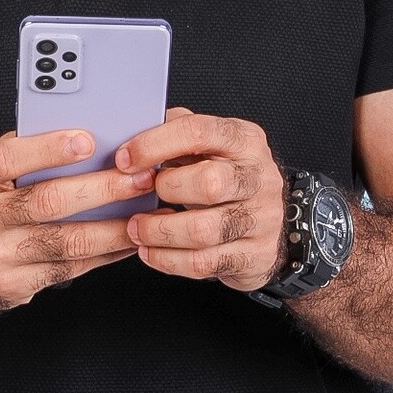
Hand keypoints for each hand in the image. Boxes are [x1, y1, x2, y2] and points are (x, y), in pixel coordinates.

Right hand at [0, 127, 154, 310]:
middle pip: (47, 202)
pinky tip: (128, 239)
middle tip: (140, 178)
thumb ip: (25, 150)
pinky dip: (105, 254)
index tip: (86, 140)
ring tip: (146, 211)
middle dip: (102, 189)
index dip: (48, 149)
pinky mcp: (13, 286)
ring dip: (114, 227)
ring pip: (67, 242)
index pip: (7, 159)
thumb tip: (86, 130)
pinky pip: (70, 269)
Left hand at [116, 108, 289, 293]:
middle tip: (141, 194)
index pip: (199, 132)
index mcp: (244, 140)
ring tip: (136, 229)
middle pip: (209, 182)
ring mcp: (261, 218)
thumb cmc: (226, 174)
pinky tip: (150, 252)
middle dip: (166, 189)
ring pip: (204, 230)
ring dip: (159, 231)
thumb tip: (132, 129)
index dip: (155, 145)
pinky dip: (169, 260)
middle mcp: (257, 177)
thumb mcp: (209, 144)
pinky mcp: (255, 255)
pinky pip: (204, 263)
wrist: (267, 217)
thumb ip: (175, 132)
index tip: (125, 159)